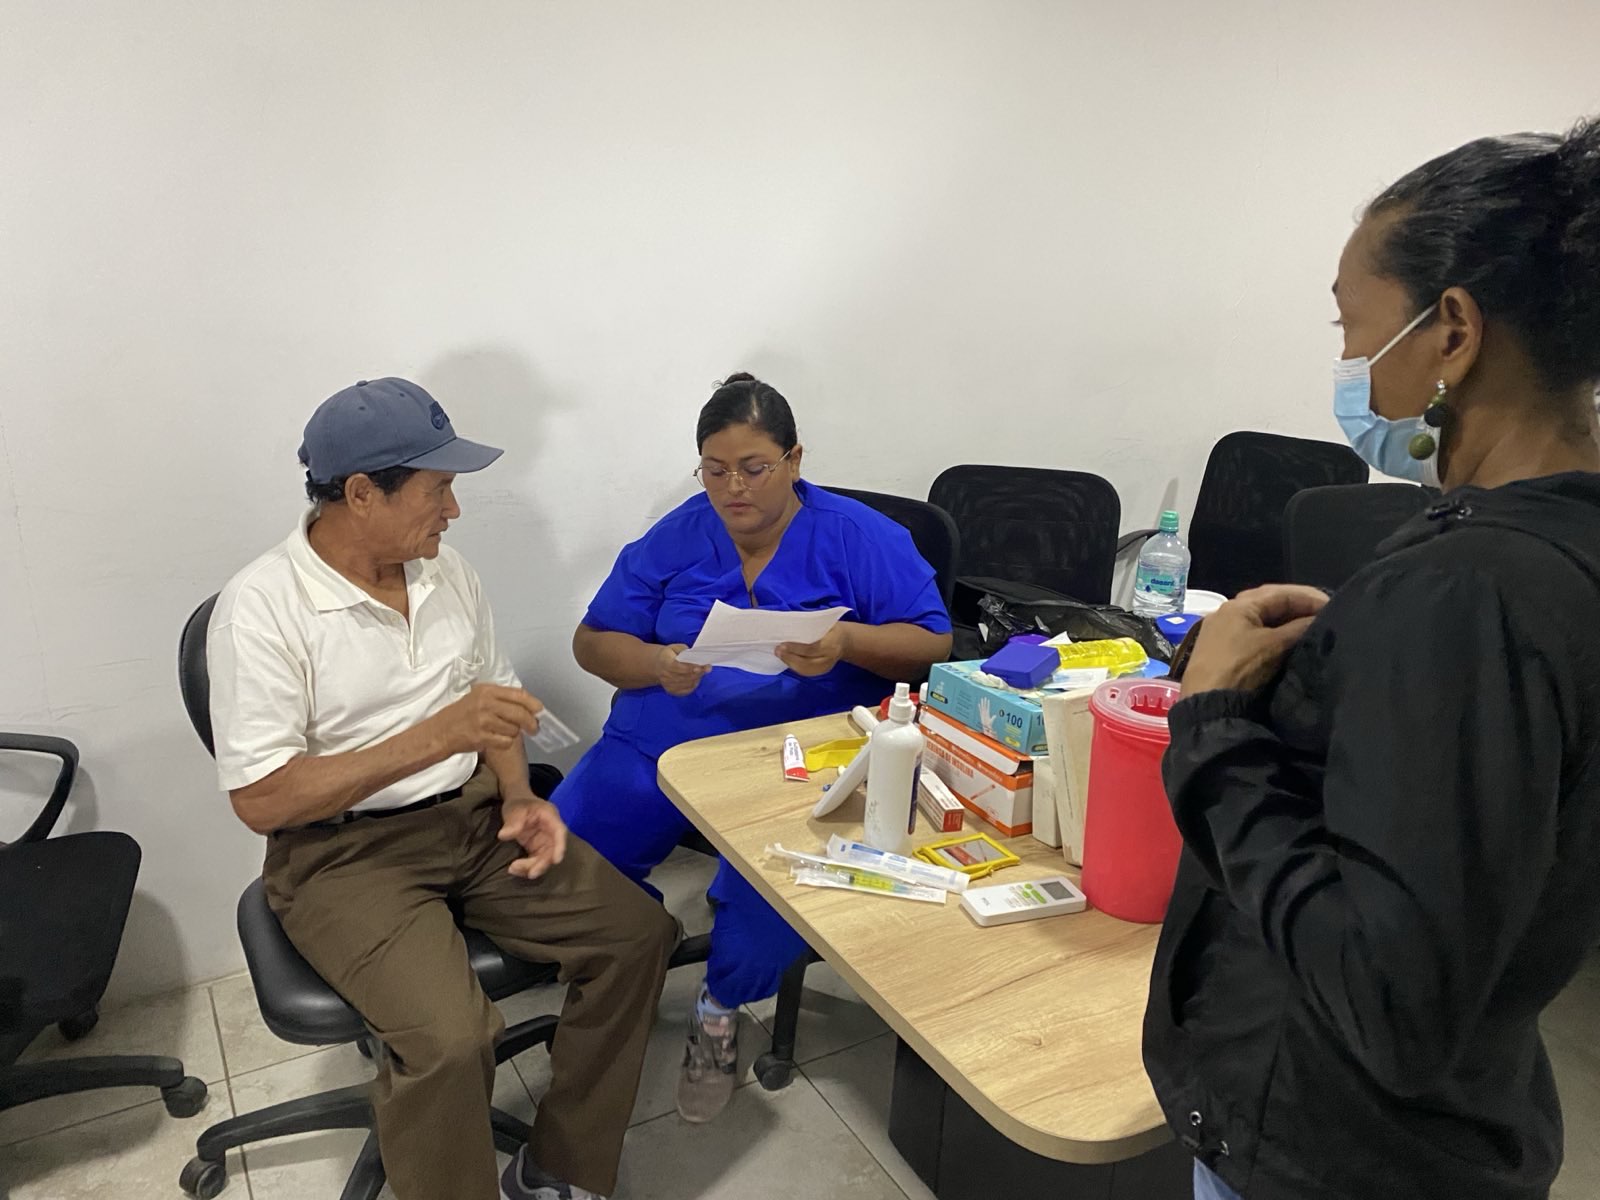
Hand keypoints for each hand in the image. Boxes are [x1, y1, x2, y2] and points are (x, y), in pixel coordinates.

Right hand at [435, 684, 542, 754]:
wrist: (440, 731)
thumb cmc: (461, 715)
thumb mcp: (479, 697)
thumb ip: (501, 698)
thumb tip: (529, 705)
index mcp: (487, 690)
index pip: (518, 694)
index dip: (533, 704)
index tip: (540, 710)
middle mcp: (485, 703)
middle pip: (520, 713)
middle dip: (531, 723)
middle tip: (534, 728)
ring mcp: (483, 721)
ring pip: (514, 729)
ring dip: (513, 734)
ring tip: (503, 732)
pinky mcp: (481, 737)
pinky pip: (505, 742)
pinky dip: (505, 743)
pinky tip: (497, 740)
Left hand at [498, 798, 568, 879]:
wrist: (516, 804)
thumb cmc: (519, 803)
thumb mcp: (515, 809)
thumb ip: (512, 822)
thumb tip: (503, 835)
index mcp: (550, 817)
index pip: (560, 832)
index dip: (560, 846)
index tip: (556, 860)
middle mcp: (551, 832)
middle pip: (552, 850)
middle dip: (542, 864)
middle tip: (530, 873)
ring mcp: (544, 842)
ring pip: (544, 859)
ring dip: (531, 867)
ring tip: (513, 868)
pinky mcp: (537, 849)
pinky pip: (535, 861)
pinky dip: (526, 867)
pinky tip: (514, 869)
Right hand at [657, 643, 710, 696]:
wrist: (658, 666)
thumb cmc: (669, 655)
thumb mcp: (674, 647)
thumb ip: (683, 649)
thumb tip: (693, 654)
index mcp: (665, 663)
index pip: (678, 667)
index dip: (690, 668)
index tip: (701, 666)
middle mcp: (665, 676)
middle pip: (685, 676)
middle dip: (698, 672)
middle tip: (707, 668)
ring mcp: (668, 685)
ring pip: (688, 684)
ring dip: (697, 678)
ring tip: (701, 671)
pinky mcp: (672, 691)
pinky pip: (687, 690)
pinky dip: (694, 684)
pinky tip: (696, 678)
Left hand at [776, 624, 851, 676]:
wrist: (844, 640)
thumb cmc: (830, 628)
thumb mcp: (822, 622)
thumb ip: (808, 626)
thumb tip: (787, 627)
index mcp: (831, 643)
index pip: (811, 649)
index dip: (795, 648)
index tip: (781, 645)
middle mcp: (829, 658)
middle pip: (807, 662)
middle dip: (790, 658)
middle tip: (777, 651)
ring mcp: (826, 667)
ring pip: (805, 670)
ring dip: (790, 663)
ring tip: (779, 655)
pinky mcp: (822, 671)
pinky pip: (806, 672)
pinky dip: (795, 666)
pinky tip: (787, 660)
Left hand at [1180, 586, 1329, 694]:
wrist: (1207, 705)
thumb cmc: (1241, 669)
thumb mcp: (1275, 646)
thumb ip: (1299, 628)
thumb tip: (1319, 618)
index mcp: (1238, 605)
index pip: (1281, 593)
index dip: (1310, 598)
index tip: (1335, 606)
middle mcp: (1228, 613)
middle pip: (1271, 604)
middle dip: (1299, 607)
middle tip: (1327, 615)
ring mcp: (1224, 632)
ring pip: (1263, 620)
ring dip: (1288, 622)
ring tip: (1313, 628)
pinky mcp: (1223, 651)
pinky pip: (1255, 635)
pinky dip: (1275, 636)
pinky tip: (1290, 643)